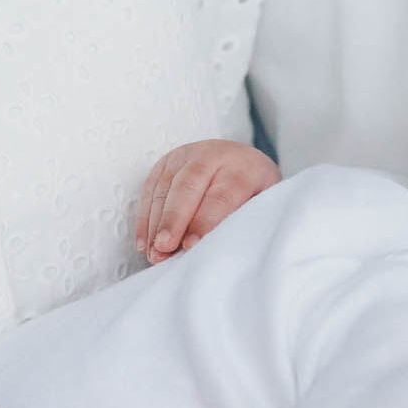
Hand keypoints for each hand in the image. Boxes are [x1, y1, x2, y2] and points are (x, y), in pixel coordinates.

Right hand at [135, 140, 279, 259]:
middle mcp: (212, 155)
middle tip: (165, 247)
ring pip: (165, 187)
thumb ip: (247, 221)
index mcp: (242, 166)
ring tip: (154, 252)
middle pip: (188, 186)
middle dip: (174, 219)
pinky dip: (145, 218)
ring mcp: (185, 155)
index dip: (204, 221)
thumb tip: (224, 249)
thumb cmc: (253, 191)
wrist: (241, 160)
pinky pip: (150, 188)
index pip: (221, 195)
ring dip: (156, 222)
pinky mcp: (165, 162)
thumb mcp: (263, 203)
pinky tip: (145, 242)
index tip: (191, 245)